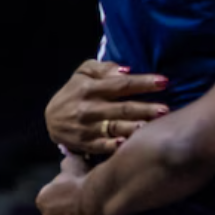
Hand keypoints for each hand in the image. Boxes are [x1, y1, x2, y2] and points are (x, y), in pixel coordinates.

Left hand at [34, 154, 106, 214]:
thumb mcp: (73, 164)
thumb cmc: (86, 178)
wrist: (100, 198)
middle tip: (86, 206)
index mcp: (43, 200)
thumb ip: (66, 165)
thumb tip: (65, 160)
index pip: (51, 200)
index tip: (77, 194)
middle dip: (68, 213)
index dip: (64, 196)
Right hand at [45, 60, 168, 157]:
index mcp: (90, 88)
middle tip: (164, 110)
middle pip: (122, 108)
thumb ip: (103, 68)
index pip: (121, 84)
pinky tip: (125, 145)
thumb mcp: (82, 73)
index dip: (143, 83)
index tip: (164, 81)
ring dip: (133, 128)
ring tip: (150, 127)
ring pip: (114, 128)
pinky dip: (112, 146)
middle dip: (144, 109)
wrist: (50, 119)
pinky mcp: (84, 144)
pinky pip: (101, 146)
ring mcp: (86, 128)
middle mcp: (89, 108)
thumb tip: (126, 71)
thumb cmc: (74, 93)